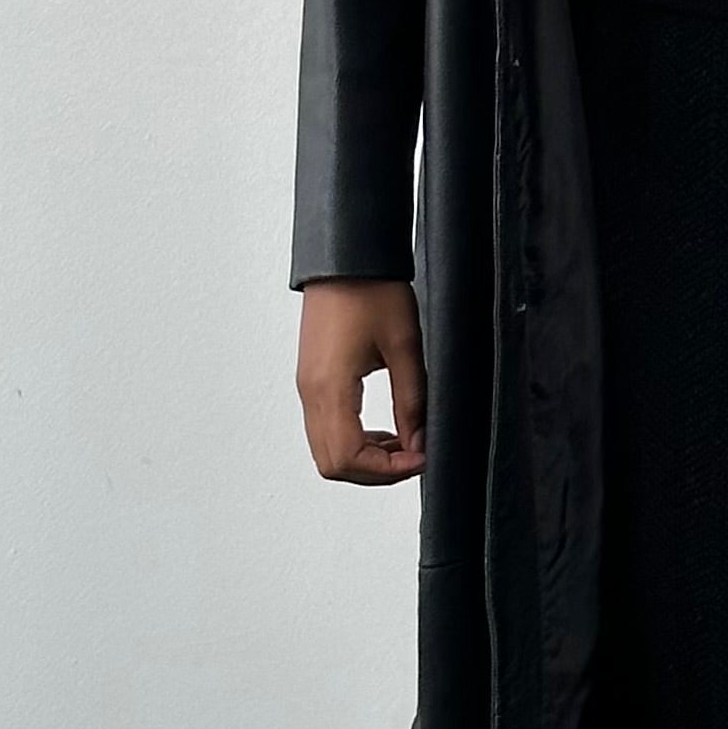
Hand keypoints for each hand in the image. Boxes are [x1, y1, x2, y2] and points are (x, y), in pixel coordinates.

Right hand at [297, 278, 426, 483]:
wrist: (346, 257)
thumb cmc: (372, 291)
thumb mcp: (404, 347)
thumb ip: (412, 400)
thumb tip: (420, 441)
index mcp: (331, 387)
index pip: (348, 458)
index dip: (387, 470)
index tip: (420, 457)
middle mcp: (311, 393)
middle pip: (332, 464)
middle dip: (376, 472)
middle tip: (414, 455)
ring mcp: (307, 387)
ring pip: (327, 450)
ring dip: (364, 458)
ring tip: (405, 442)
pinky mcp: (312, 380)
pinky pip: (326, 429)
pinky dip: (354, 441)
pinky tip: (385, 429)